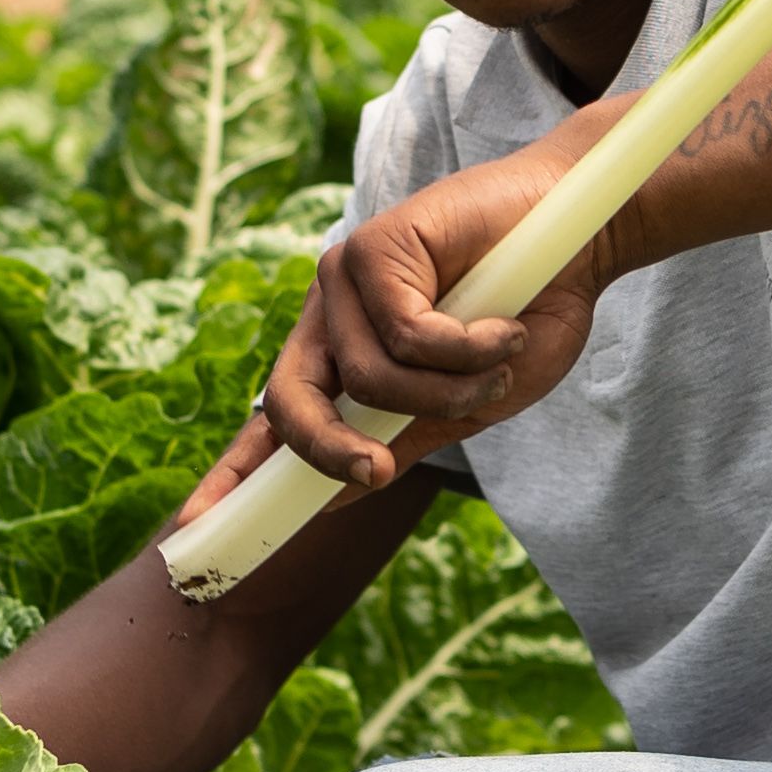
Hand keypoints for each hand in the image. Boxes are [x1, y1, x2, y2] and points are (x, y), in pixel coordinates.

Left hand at [251, 112, 641, 494]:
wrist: (581, 243)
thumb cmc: (527, 317)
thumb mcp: (467, 402)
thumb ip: (404, 435)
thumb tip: (338, 494)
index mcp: (342, 362)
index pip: (273, 423)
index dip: (232, 474)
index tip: (191, 528)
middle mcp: (330, 321)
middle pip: (290, 405)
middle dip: (331, 451)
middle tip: (381, 472)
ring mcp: (345, 280)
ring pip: (369, 378)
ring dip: (451, 388)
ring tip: (499, 356)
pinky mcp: (373, 244)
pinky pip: (406, 333)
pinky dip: (468, 347)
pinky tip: (503, 324)